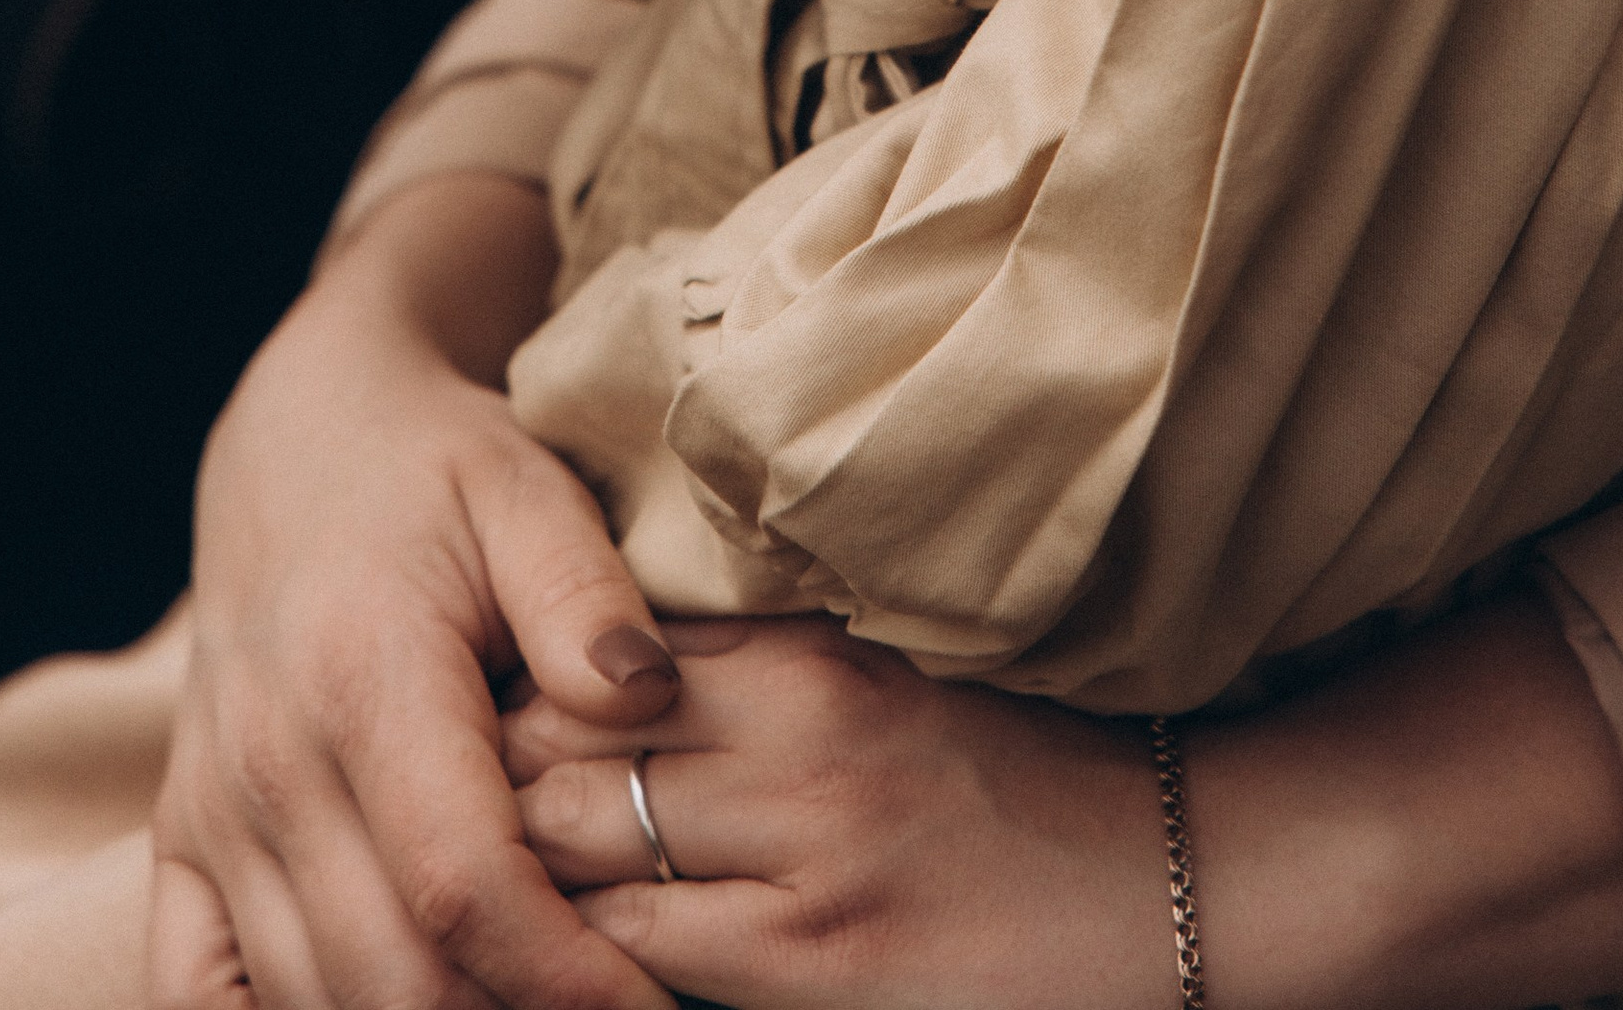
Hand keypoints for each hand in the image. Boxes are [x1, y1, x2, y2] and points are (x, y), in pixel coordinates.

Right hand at [149, 175, 677, 1009]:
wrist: (298, 440)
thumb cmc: (434, 468)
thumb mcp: (527, 489)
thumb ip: (585, 595)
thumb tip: (647, 695)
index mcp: (364, 676)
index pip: (460, 886)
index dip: (563, 977)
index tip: (653, 1006)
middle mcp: (269, 763)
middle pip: (387, 977)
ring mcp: (211, 812)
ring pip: (306, 1003)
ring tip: (531, 1007)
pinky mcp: (179, 841)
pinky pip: (193, 990)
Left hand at [507, 595, 1622, 1009]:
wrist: (1185, 877)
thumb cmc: (1032, 773)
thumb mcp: (892, 677)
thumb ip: (763, 669)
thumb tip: (616, 669)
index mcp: (808, 653)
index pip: (596, 653)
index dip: (515, 685)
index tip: (470, 705)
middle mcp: (793, 742)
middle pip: (561, 745)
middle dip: (488, 777)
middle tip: (437, 797)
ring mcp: (802, 862)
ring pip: (579, 856)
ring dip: (518, 870)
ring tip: (474, 877)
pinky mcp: (816, 969)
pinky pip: (642, 959)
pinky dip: (582, 955)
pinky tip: (555, 954)